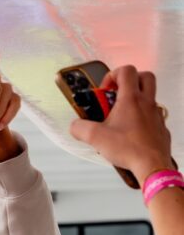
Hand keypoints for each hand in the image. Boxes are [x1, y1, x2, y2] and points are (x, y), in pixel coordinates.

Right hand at [69, 66, 173, 185]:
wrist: (151, 164)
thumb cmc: (128, 148)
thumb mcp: (96, 138)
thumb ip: (80, 129)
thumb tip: (74, 126)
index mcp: (130, 99)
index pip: (126, 71)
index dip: (113, 75)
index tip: (105, 91)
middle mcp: (146, 102)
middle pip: (144, 76)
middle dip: (130, 80)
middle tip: (118, 94)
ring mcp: (155, 114)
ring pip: (150, 95)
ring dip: (136, 99)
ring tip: (122, 115)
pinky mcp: (160, 126)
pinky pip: (152, 115)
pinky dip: (142, 117)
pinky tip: (131, 131)